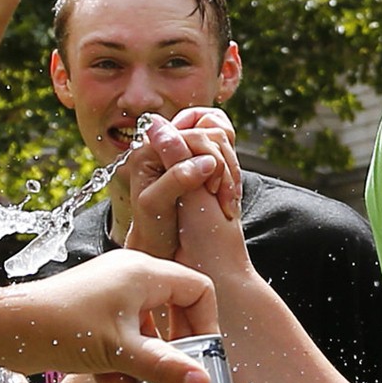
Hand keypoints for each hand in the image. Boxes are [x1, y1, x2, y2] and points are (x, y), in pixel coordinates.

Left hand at [0, 251, 217, 382]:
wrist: (3, 329)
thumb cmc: (61, 328)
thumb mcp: (119, 352)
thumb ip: (164, 367)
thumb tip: (203, 382)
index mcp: (144, 273)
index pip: (198, 290)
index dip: (205, 325)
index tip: (200, 358)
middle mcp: (131, 277)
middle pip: (174, 311)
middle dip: (172, 350)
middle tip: (172, 377)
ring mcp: (111, 294)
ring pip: (147, 330)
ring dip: (144, 362)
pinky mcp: (94, 313)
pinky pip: (124, 336)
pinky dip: (122, 361)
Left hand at [124, 112, 241, 257]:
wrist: (158, 248)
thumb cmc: (151, 229)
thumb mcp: (155, 205)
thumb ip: (177, 178)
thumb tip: (207, 160)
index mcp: (150, 148)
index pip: (193, 134)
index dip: (210, 156)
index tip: (214, 188)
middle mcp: (167, 145)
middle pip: (212, 135)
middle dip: (225, 165)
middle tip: (224, 196)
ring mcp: (184, 153)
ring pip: (222, 144)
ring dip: (231, 171)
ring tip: (228, 200)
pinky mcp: (197, 163)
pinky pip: (225, 155)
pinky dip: (232, 175)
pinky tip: (229, 196)